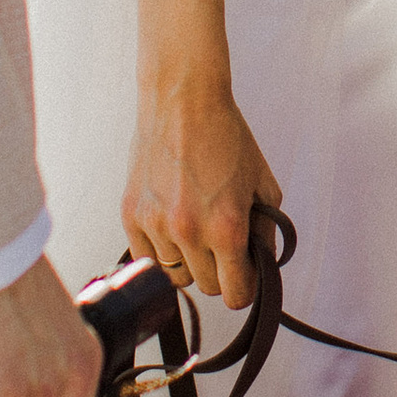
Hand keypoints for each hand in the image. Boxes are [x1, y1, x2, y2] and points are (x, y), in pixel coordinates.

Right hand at [124, 86, 283, 311]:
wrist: (183, 100)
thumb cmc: (227, 138)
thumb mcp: (262, 183)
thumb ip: (265, 232)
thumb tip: (259, 266)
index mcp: (227, 227)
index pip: (236, 295)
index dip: (244, 285)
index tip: (244, 271)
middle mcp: (189, 232)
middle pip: (206, 287)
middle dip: (219, 270)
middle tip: (221, 239)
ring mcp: (156, 226)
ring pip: (176, 277)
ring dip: (189, 262)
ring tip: (195, 227)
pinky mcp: (131, 216)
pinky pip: (147, 259)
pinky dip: (161, 250)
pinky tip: (172, 223)